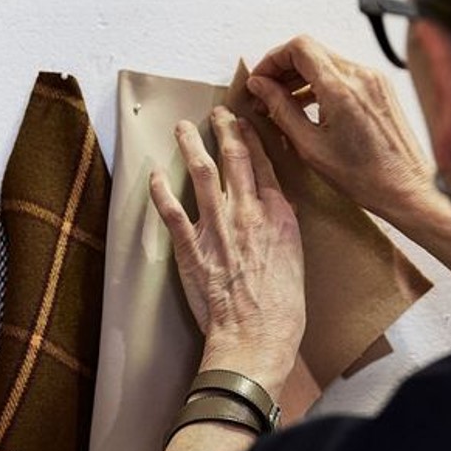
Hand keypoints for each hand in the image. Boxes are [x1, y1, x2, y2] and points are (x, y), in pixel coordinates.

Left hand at [149, 107, 304, 400]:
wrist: (257, 337)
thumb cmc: (282, 311)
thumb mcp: (296, 262)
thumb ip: (282, 232)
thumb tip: (276, 215)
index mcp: (279, 217)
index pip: (264, 166)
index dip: (253, 140)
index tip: (245, 124)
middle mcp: (249, 215)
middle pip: (235, 159)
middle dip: (225, 129)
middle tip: (217, 113)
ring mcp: (218, 230)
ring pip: (202, 174)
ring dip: (191, 146)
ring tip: (182, 128)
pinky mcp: (192, 249)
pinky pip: (172, 212)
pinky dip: (161, 192)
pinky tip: (154, 176)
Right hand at [247, 35, 437, 231]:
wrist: (406, 189)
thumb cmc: (366, 177)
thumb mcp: (311, 147)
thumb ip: (281, 110)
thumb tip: (261, 87)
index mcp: (341, 88)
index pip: (298, 48)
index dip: (272, 60)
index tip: (260, 80)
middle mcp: (360, 76)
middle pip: (311, 51)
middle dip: (283, 70)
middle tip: (265, 94)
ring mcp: (373, 80)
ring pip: (326, 62)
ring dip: (300, 78)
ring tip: (283, 104)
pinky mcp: (380, 89)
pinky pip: (343, 75)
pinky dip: (321, 84)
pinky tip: (308, 107)